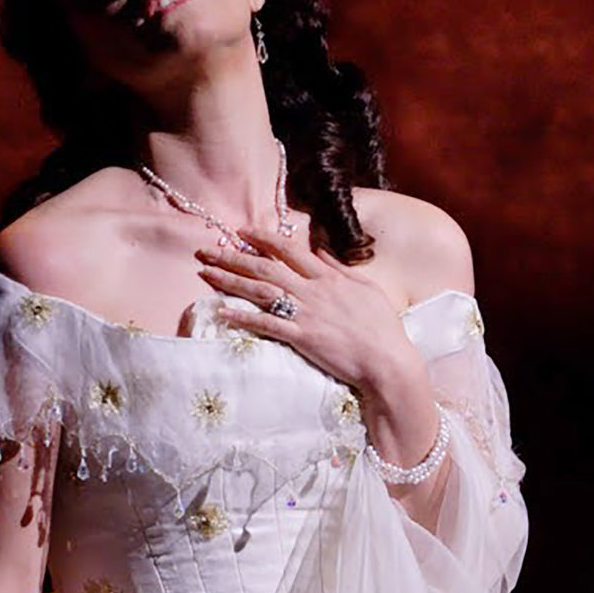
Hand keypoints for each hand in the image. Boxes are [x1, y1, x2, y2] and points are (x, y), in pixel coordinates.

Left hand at [194, 227, 421, 396]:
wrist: (388, 361)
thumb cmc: (382, 327)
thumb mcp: (366, 289)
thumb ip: (340, 268)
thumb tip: (320, 249)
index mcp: (328, 277)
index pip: (289, 250)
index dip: (263, 238)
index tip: (241, 230)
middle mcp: (313, 291)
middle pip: (266, 267)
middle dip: (234, 256)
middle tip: (207, 250)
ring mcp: (306, 314)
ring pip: (261, 291)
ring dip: (230, 281)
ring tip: (206, 273)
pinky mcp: (302, 338)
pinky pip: (266, 325)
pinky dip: (243, 318)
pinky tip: (222, 312)